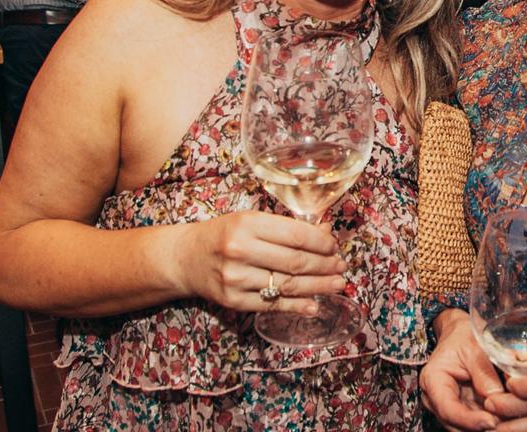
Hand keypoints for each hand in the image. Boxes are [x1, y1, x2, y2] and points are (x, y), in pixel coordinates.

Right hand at [175, 210, 346, 313]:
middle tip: (341, 267)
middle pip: (296, 262)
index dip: (322, 243)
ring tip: (337, 285)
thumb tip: (325, 233)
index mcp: (248, 224)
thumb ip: (286, 228)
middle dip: (325, 266)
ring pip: (288, 285)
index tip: (335, 246)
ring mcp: (236, 278)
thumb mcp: (251, 221)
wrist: (185, 258)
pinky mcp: (233, 301)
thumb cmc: (224, 235)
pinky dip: (296, 306)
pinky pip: (272, 305)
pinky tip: (314, 305)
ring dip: (318, 287)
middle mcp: (241, 250)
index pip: (296, 235)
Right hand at [421, 309, 502, 430]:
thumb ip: (483, 372)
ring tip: (510, 421)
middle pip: (457, 425)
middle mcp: (437, 399)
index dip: (470, 420)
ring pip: (467, 428)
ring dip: (488, 427)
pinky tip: (508, 419)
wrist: (461, 333)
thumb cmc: (464, 336)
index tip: (492, 421)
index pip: (448, 409)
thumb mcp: (474, 347)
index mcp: (433, 381)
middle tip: (508, 424)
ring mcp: (450, 407)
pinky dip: (491, 422)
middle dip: (482, 426)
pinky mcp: (463, 410)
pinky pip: (476, 422)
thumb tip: (496, 398)